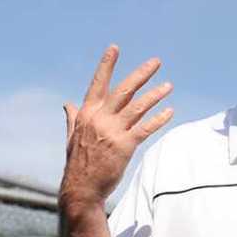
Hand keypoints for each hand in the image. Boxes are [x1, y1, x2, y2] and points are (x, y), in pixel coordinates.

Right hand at [60, 45, 173, 209]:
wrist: (81, 188)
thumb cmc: (77, 163)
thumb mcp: (72, 136)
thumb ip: (73, 117)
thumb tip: (67, 103)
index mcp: (86, 113)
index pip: (98, 84)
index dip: (107, 65)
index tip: (114, 48)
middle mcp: (100, 119)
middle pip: (124, 90)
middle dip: (141, 74)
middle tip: (156, 61)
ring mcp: (113, 132)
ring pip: (139, 107)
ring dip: (156, 95)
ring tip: (169, 86)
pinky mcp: (125, 146)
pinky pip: (146, 128)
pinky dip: (159, 118)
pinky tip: (169, 111)